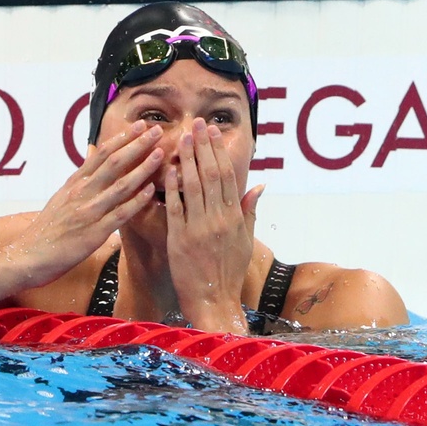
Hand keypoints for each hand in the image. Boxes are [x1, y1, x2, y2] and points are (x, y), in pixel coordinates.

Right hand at [13, 120, 163, 283]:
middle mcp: (82, 192)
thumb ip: (80, 177)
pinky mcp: (94, 233)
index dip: (122, 138)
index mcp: (74, 183)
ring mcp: (88, 211)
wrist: (27, 256)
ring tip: (161, 155)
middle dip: (137, 145)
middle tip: (156, 130)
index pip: (101, 154)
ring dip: (143, 168)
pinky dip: (137, 201)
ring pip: (121, 185)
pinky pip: (120, 213)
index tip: (140, 125)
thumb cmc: (46, 229)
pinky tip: (151, 191)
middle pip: (114, 163)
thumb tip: (91, 153)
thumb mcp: (61, 196)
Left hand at [165, 118, 262, 333]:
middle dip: (202, 147)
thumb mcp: (245, 241)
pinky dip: (172, 187)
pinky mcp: (179, 239)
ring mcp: (198, 228)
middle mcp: (217, 219)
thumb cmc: (229, 273)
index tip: (211, 132)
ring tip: (181, 138)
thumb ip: (249, 211)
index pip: (227, 176)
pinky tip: (167, 169)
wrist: (214, 301)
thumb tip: (260, 185)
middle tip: (195, 124)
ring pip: (193, 186)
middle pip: (210, 175)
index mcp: (233, 218)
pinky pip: (175, 207)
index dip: (218, 151)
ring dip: (186, 159)